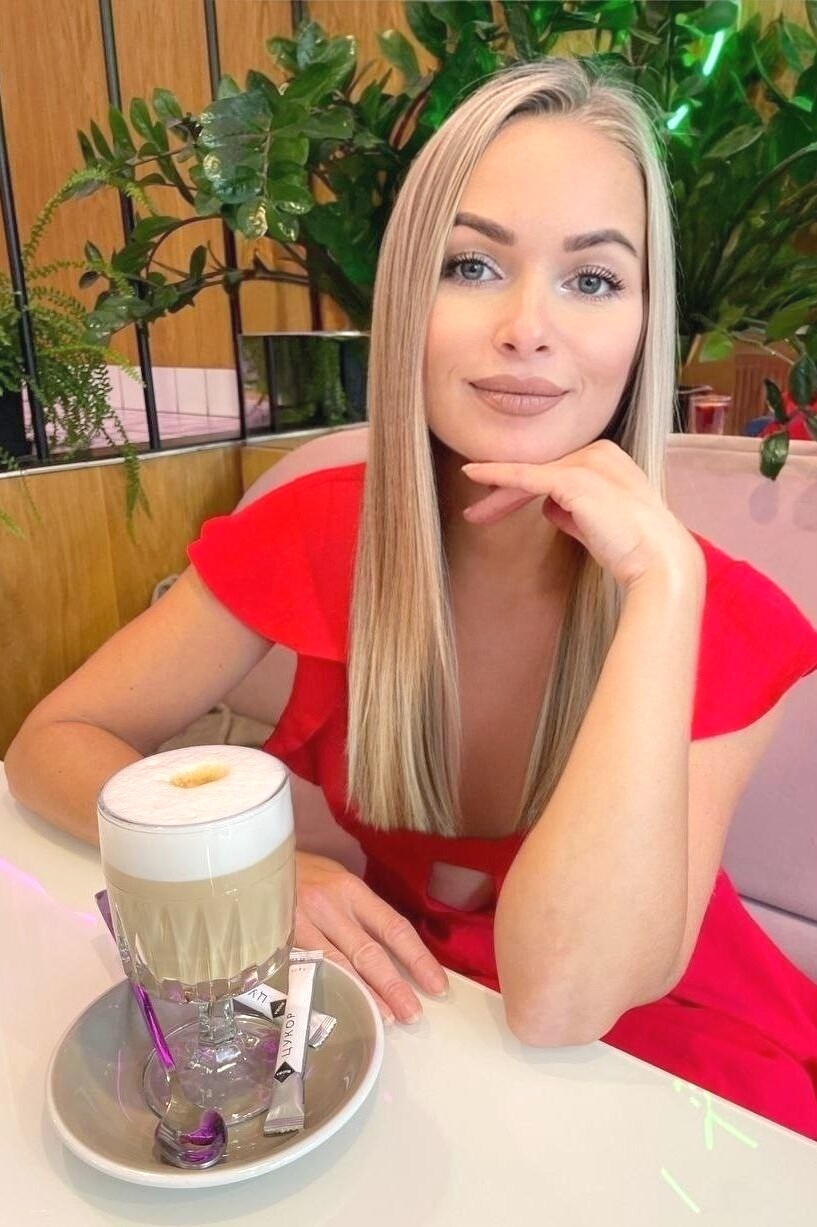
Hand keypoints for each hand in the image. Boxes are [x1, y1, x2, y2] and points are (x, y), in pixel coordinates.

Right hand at [294, 851, 449, 1023]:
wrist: (251, 862)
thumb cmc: (304, 874)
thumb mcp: (338, 880)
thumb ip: (361, 911)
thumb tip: (394, 947)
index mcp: (350, 890)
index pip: (392, 927)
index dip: (416, 957)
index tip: (436, 984)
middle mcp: (328, 907)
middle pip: (368, 952)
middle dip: (394, 986)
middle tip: (414, 1014)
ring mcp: (301, 925)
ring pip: (338, 967)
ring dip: (365, 995)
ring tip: (387, 1018)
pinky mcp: (279, 941)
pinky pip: (308, 972)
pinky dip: (329, 993)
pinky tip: (341, 1010)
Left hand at [462, 440, 701, 589]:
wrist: (658, 559)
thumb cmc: (632, 548)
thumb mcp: (597, 523)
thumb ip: (573, 511)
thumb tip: (550, 507)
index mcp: (607, 457)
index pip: (556, 472)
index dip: (524, 491)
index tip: (498, 507)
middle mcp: (597, 452)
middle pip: (540, 472)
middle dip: (506, 494)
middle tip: (478, 513)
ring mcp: (585, 463)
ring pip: (530, 477)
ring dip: (499, 497)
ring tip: (474, 515)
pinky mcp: (572, 479)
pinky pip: (525, 476)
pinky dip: (497, 475)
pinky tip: (473, 474)